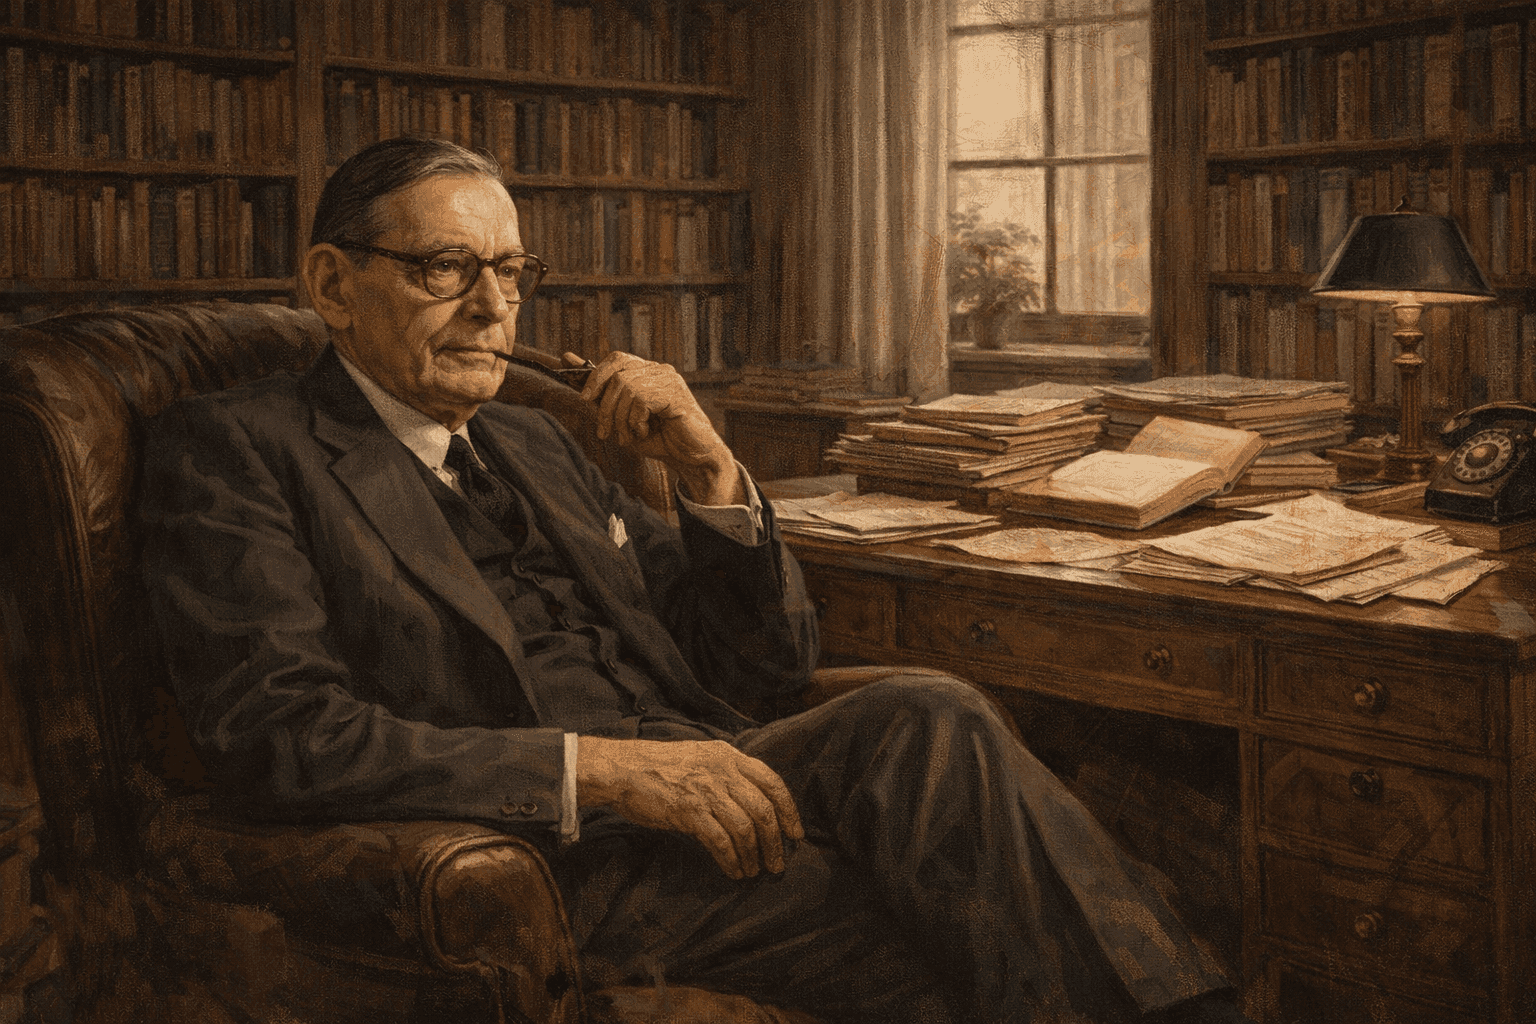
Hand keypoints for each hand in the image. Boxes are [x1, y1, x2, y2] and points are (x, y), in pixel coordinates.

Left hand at [572, 351, 742, 504]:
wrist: (692, 458)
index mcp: (649, 372)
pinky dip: (636, 421)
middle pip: (617, 373)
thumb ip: (601, 397)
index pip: (617, 359)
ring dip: (620, 419)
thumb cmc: (660, 439)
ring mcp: (669, 379)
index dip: (595, 375)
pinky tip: (644, 432)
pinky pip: (641, 400)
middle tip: (604, 432)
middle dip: (604, 406)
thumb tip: (569, 362)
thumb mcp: (623, 419)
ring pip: (626, 388)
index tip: (584, 398)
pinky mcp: (675, 393)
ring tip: (626, 438)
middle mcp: (659, 370)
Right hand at [576, 736, 803, 878]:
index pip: (772, 782)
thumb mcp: (701, 757)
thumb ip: (727, 772)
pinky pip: (721, 841)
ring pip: (746, 828)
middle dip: (775, 841)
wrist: (622, 768)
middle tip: (778, 863)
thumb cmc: (660, 766)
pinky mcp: (689, 811)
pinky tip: (734, 871)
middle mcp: (722, 771)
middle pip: (763, 810)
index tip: (795, 833)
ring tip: (754, 871)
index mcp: (729, 755)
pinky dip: (732, 860)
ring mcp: (706, 791)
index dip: (789, 810)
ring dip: (754, 855)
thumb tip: (752, 801)